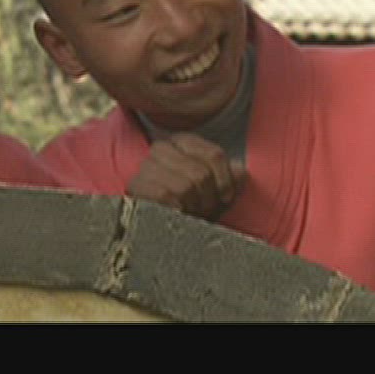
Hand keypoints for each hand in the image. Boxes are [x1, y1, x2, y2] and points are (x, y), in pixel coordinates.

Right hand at [127, 134, 246, 220]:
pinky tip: (176, 213)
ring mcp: (145, 166)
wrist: (171, 232)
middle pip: (200, 174)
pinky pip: (165, 196)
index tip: (224, 197)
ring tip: (190, 212)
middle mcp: (161, 148)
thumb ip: (233, 176)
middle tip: (203, 209)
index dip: (225, 182)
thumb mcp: (220, 190)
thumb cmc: (197, 207)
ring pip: (184, 187)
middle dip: (207, 199)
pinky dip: (176, 209)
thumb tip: (239, 170)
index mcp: (183, 141)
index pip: (215, 155)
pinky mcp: (135, 186)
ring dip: (192, 206)